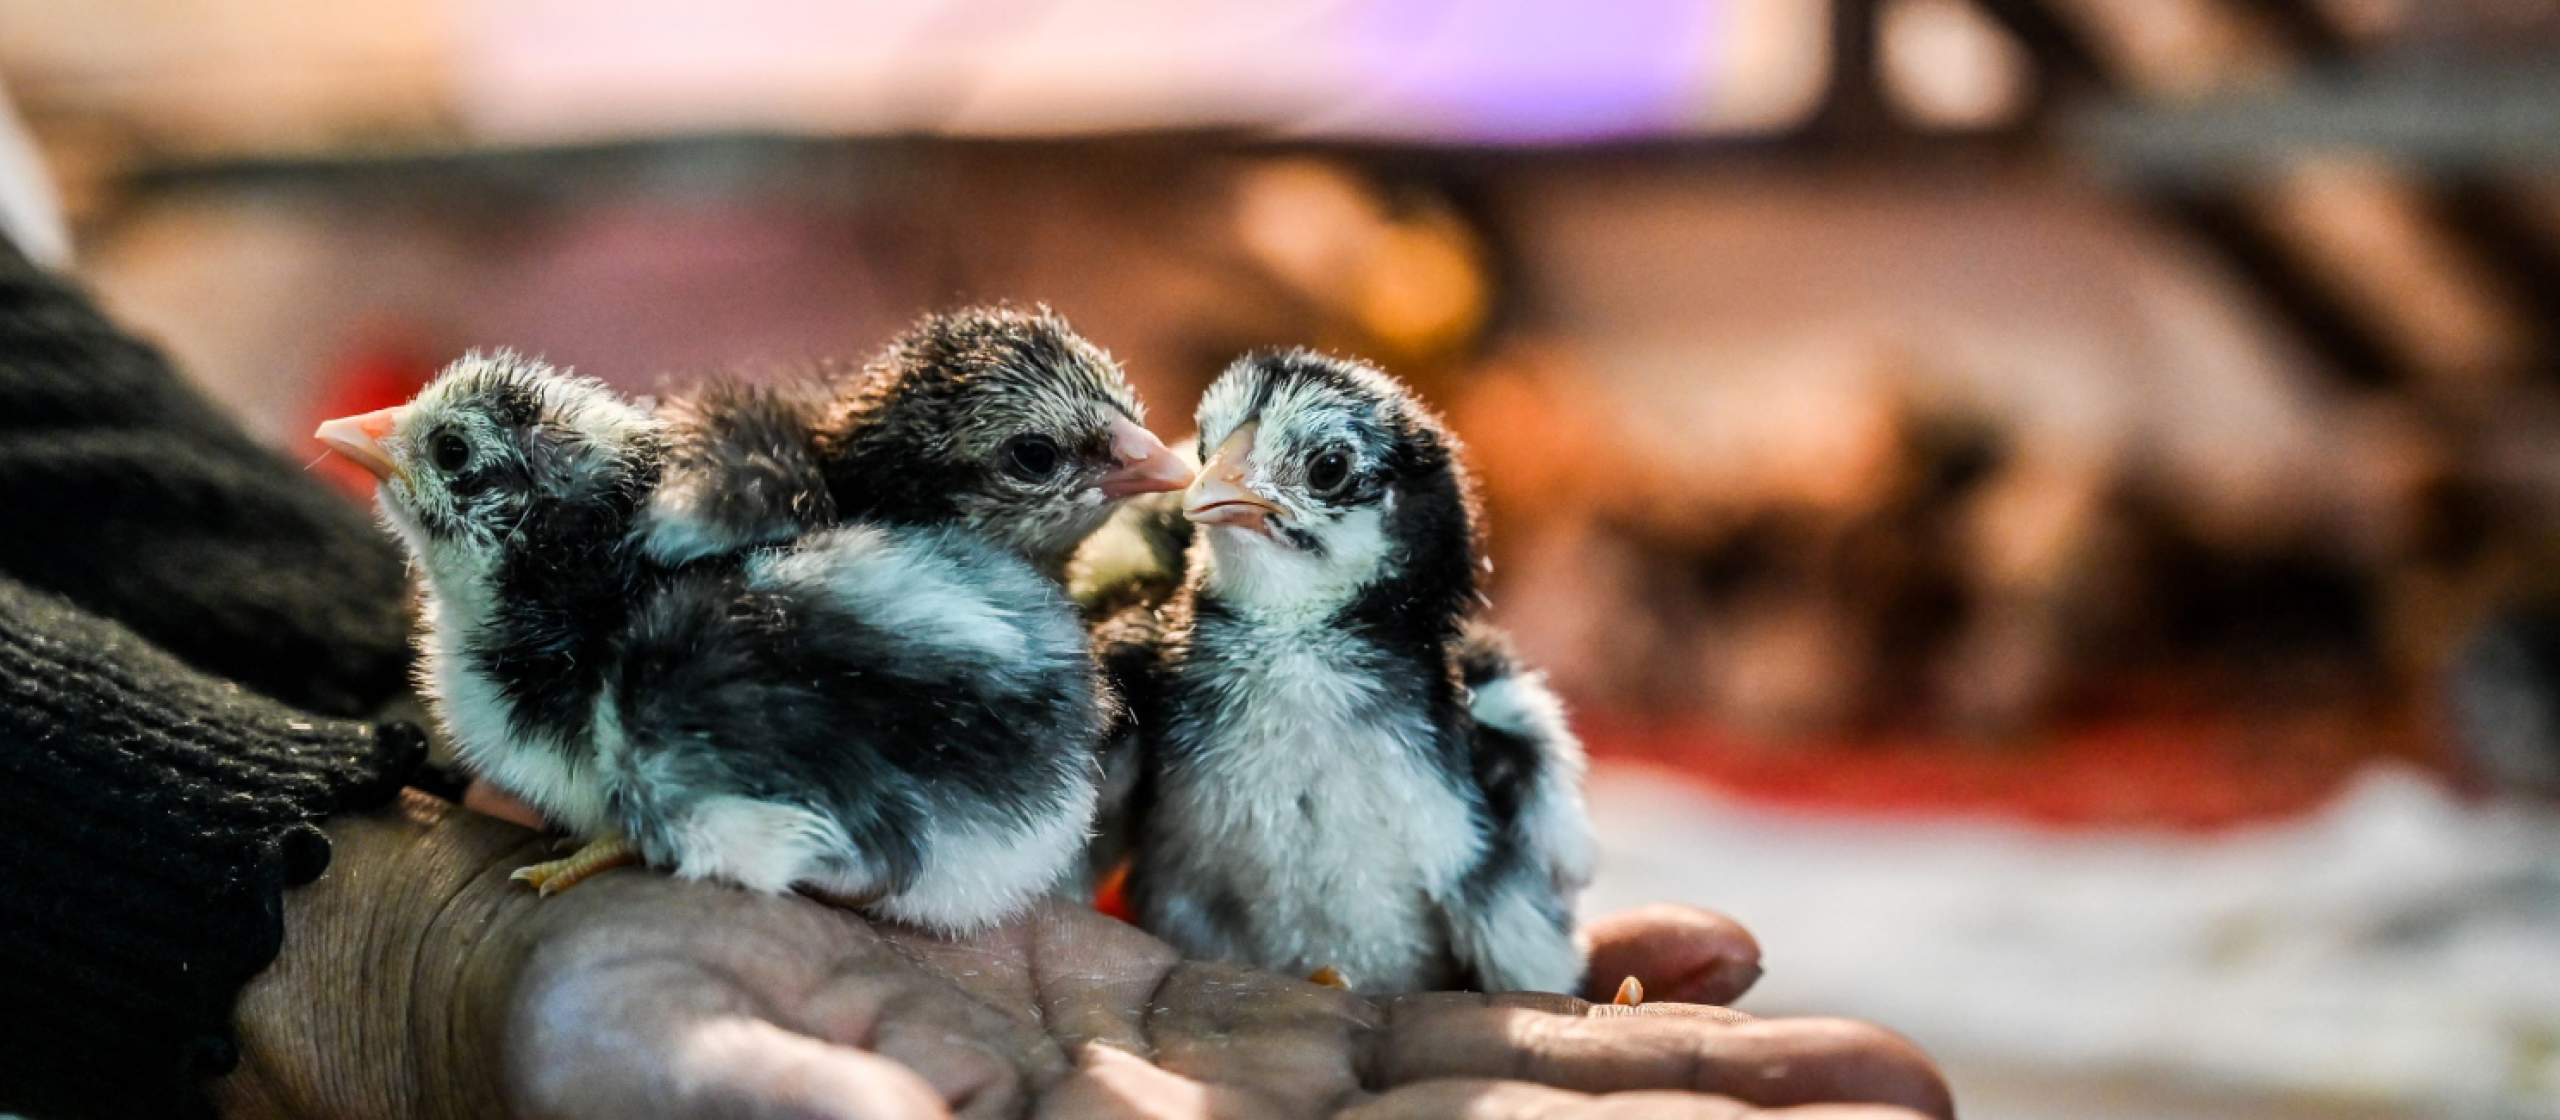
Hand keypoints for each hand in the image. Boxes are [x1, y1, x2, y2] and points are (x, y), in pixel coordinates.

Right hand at [218, 793, 1950, 1119]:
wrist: (554, 991)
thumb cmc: (611, 1071)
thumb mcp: (738, 1104)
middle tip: (1921, 1092)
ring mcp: (1190, 1083)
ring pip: (1466, 1076)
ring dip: (1656, 1065)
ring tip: (1859, 1053)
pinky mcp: (1155, 1004)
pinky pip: (1364, 993)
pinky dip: (1519, 979)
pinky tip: (1665, 955)